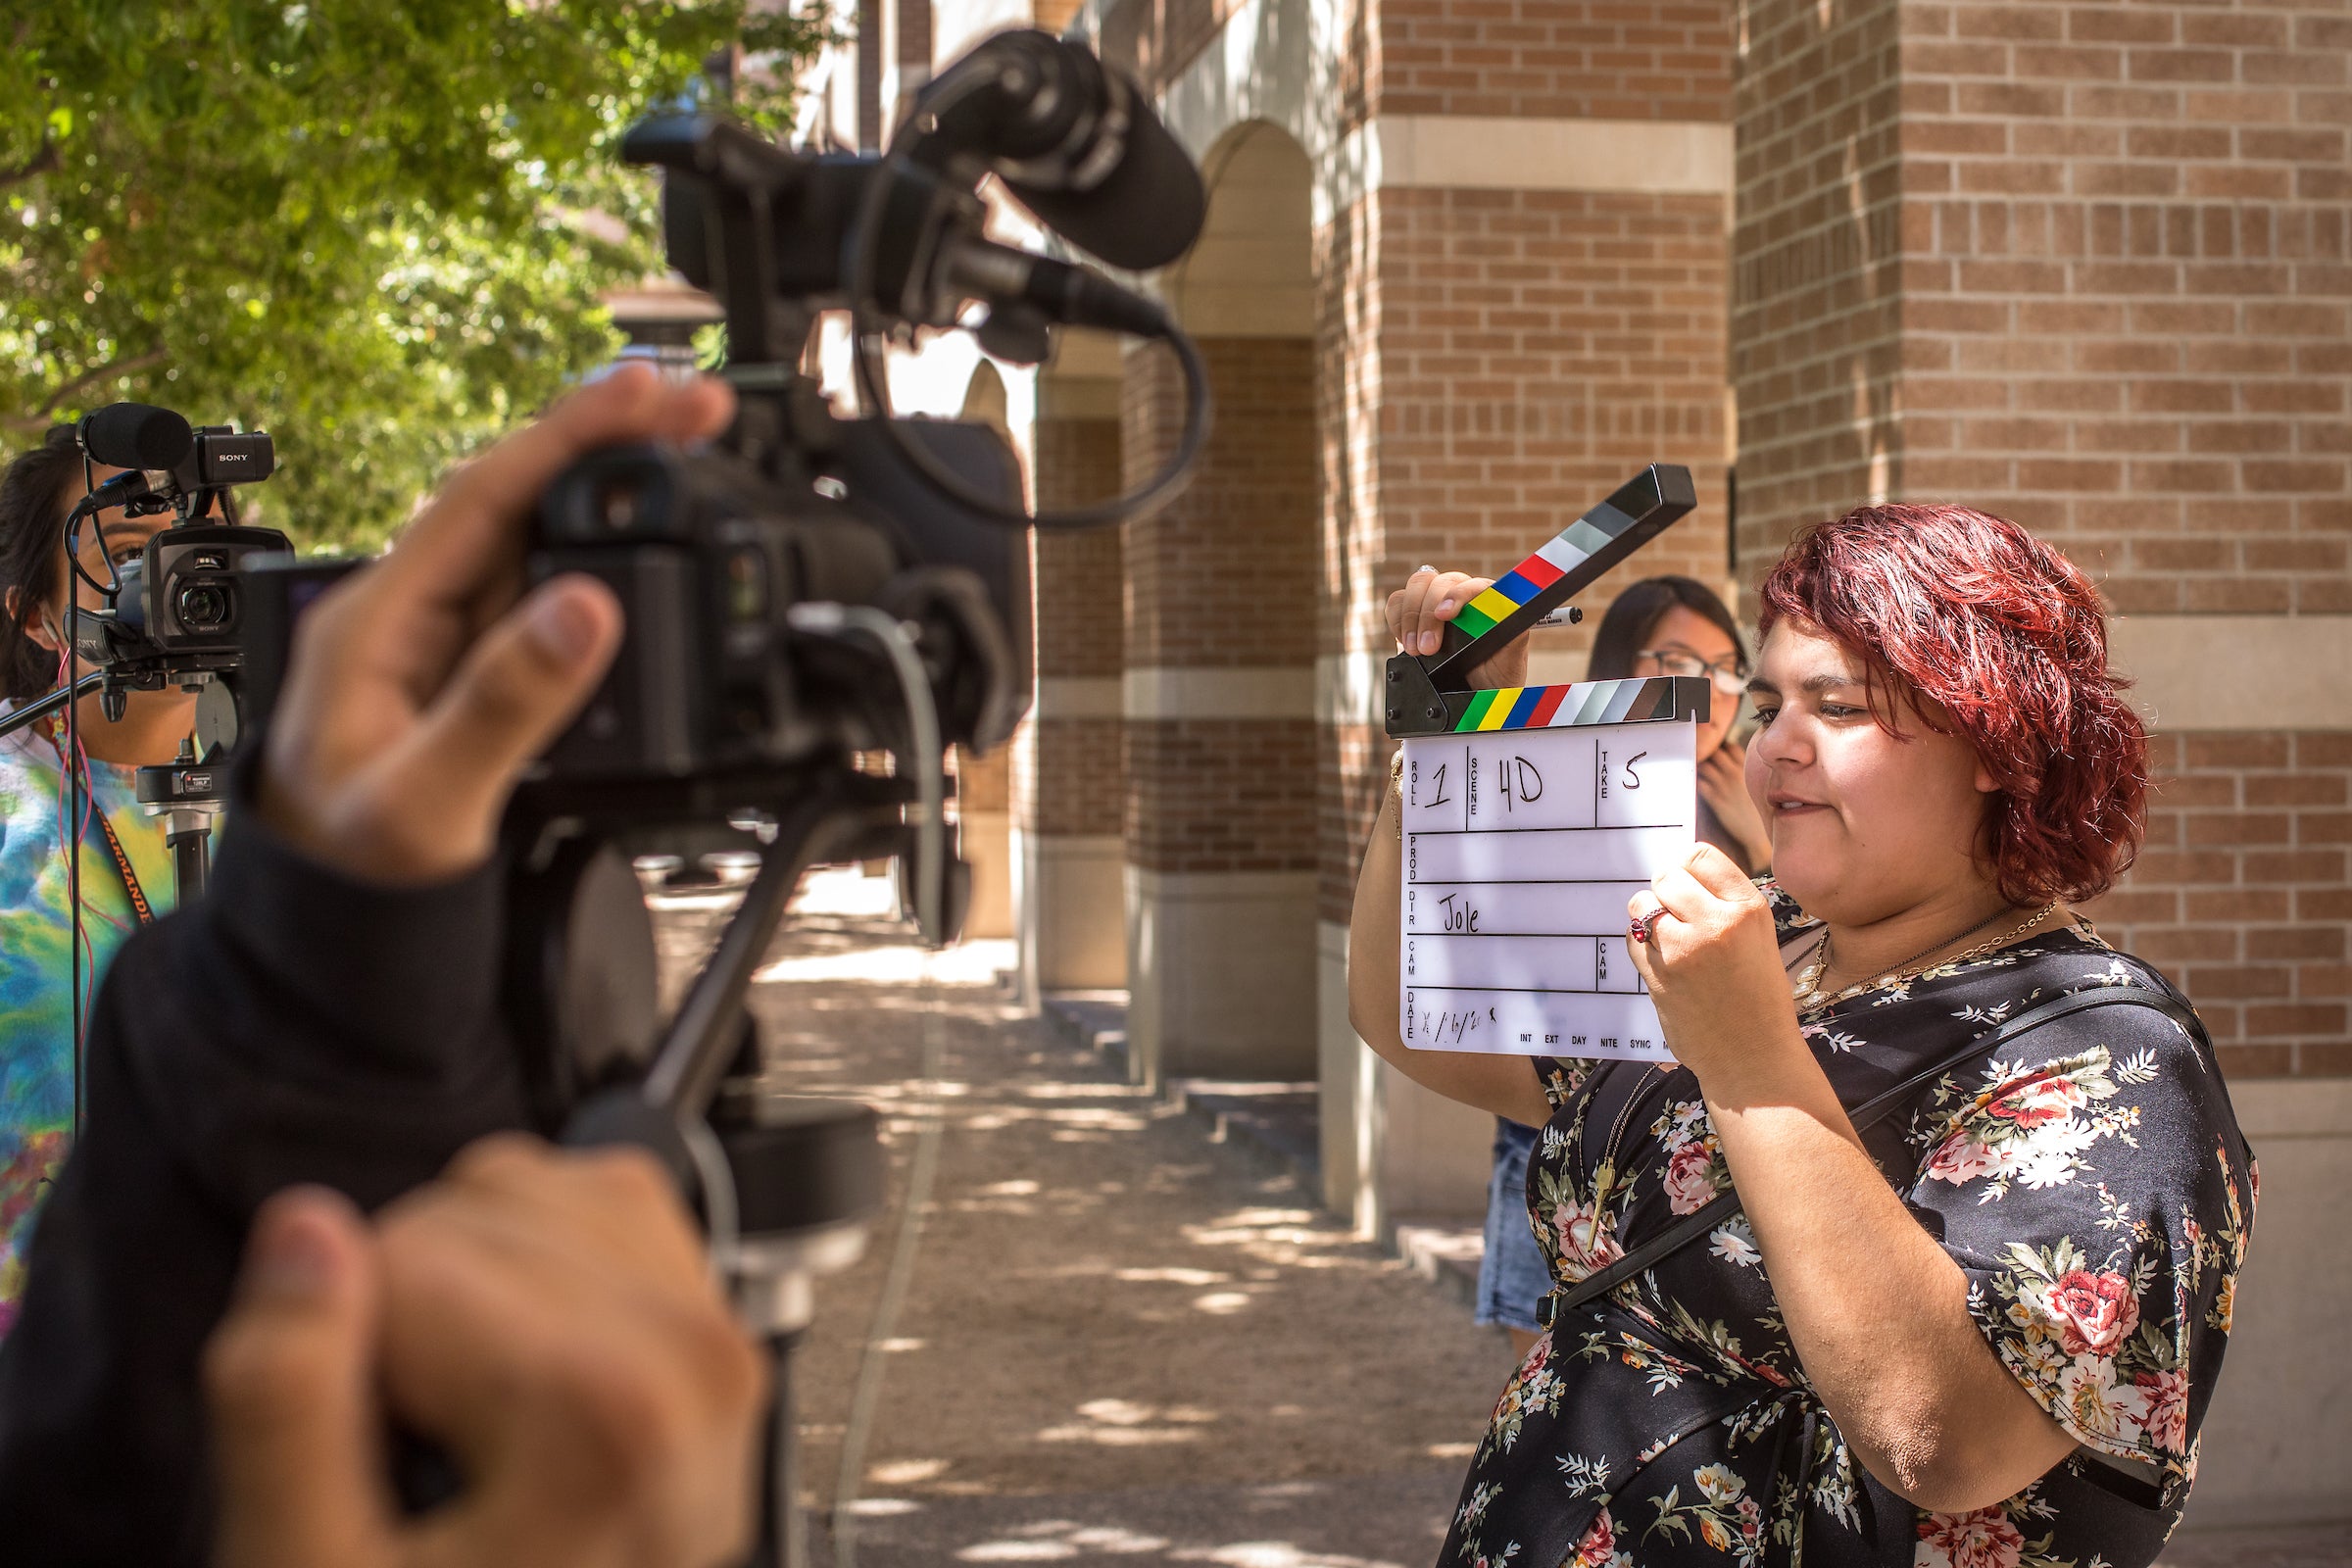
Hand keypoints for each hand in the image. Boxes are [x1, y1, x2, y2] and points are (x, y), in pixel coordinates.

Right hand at [205, 1136, 767, 1567]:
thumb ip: (285, 1406)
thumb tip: (302, 1236)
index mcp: (606, 1412)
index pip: (399, 1258)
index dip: (339, 1349)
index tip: (368, 1450)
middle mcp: (694, 1358)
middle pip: (470, 1211)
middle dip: (407, 1312)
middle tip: (415, 1447)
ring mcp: (719, 1338)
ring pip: (529, 1188)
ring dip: (468, 1278)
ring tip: (468, 1420)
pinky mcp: (719, 1322)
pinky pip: (598, 1204)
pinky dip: (532, 1264)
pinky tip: (515, 1376)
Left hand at [259, 365, 736, 882]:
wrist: (329, 934)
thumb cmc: (352, 869)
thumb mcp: (426, 801)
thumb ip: (503, 705)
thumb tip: (587, 607)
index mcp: (379, 619)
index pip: (485, 495)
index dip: (573, 434)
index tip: (653, 396)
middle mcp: (413, 612)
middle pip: (521, 497)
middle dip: (612, 441)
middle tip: (705, 409)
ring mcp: (448, 641)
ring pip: (539, 540)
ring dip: (616, 491)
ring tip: (695, 456)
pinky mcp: (481, 674)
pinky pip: (549, 596)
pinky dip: (610, 558)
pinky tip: (652, 548)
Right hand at [1384, 566, 1528, 689]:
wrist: (1477, 694)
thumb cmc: (1497, 674)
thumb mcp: (1513, 659)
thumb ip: (1516, 636)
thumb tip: (1509, 615)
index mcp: (1488, 599)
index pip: (1471, 584)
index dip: (1456, 595)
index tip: (1446, 615)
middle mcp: (1461, 595)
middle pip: (1437, 582)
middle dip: (1427, 614)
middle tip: (1427, 648)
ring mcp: (1435, 602)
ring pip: (1416, 586)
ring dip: (1410, 616)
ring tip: (1414, 649)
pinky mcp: (1414, 616)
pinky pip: (1398, 602)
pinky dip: (1397, 619)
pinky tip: (1405, 642)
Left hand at [1625, 844, 1805, 1089]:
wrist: (1753, 1056)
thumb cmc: (1757, 996)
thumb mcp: (1758, 937)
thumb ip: (1723, 902)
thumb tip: (1679, 872)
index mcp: (1747, 909)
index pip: (1701, 856)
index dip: (1687, 867)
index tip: (1687, 882)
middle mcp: (1716, 923)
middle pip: (1667, 876)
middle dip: (1665, 891)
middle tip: (1677, 914)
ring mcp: (1683, 950)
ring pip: (1642, 906)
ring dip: (1649, 917)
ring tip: (1670, 938)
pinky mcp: (1658, 975)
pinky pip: (1633, 940)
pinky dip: (1641, 945)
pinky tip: (1663, 960)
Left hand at [1697, 737, 1772, 871]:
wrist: (1757, 834)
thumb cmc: (1754, 811)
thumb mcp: (1753, 787)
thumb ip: (1741, 773)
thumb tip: (1728, 765)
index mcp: (1746, 771)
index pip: (1730, 747)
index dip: (1719, 746)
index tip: (1710, 750)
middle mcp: (1736, 775)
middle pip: (1714, 751)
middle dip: (1703, 752)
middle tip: (1694, 757)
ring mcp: (1725, 787)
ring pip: (1704, 765)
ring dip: (1695, 765)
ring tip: (1690, 769)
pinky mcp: (1717, 801)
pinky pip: (1700, 784)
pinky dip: (1693, 781)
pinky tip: (1689, 784)